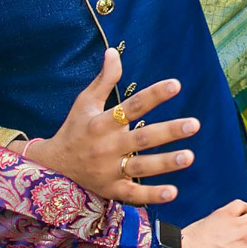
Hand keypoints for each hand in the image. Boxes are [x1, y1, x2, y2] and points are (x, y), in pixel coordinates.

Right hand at [23, 50, 198, 204]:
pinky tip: (173, 192)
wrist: (51, 167)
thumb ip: (104, 80)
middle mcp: (106, 147)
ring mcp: (109, 170)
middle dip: (168, 131)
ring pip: (140, 167)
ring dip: (165, 163)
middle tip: (195, 124)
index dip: (153, 95)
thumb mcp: (84, 103)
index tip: (176, 84)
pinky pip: (133, 194)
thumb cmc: (74, 130)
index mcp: (101, 123)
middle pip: (141, 139)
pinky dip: (151, 195)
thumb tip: (114, 51)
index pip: (131, 107)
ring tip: (189, 157)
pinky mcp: (111, 190)